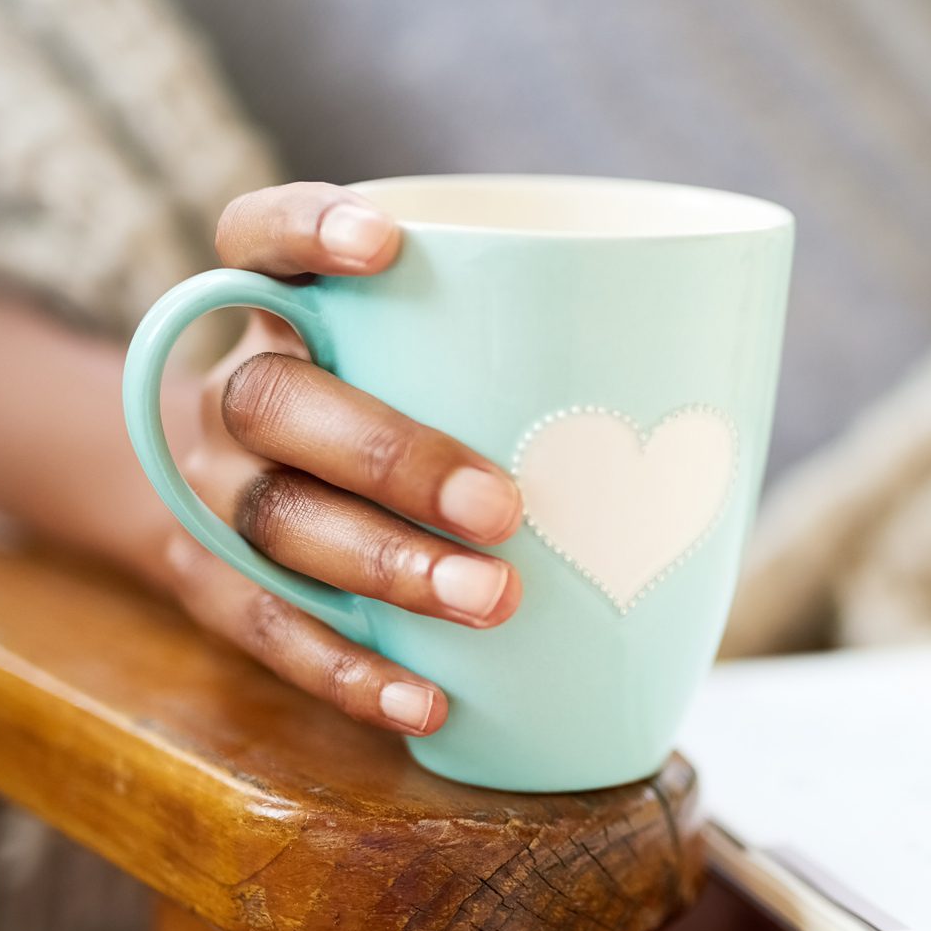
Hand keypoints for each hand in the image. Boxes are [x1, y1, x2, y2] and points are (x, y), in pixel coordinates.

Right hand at [151, 183, 524, 735]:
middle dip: (390, 455)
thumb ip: (524, 355)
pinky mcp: (209, 584)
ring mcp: (211, 490)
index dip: (307, 230)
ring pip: (273, 521)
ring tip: (491, 600)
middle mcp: (231, 391)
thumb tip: (722, 385)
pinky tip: (428, 700)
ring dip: (385, 567)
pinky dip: (349, 670)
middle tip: (501, 505)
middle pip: (273, 401)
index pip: (258, 237)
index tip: (388, 244)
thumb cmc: (407, 409)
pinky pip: (267, 629)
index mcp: (284, 307)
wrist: (260, 489)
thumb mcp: (441, 359)